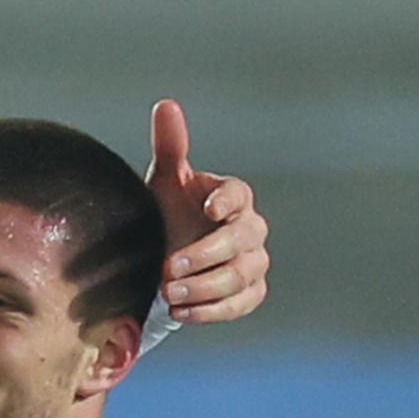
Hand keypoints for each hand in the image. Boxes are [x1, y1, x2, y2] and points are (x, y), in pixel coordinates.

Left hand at [145, 99, 269, 325]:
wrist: (165, 261)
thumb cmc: (169, 215)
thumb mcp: (165, 182)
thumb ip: (170, 146)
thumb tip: (165, 105)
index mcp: (234, 198)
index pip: (239, 195)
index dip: (227, 201)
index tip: (208, 208)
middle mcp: (250, 229)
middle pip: (241, 241)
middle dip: (204, 256)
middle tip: (168, 268)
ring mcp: (253, 263)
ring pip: (240, 275)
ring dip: (204, 287)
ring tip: (168, 293)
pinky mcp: (249, 294)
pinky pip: (239, 304)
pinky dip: (211, 310)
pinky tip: (181, 312)